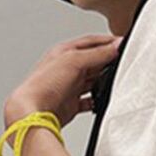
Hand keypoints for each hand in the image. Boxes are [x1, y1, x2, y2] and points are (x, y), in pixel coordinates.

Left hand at [3, 34, 120, 129]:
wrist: (32, 114)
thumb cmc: (42, 85)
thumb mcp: (73, 61)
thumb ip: (97, 54)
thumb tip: (115, 47)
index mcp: (62, 53)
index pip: (90, 42)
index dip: (108, 42)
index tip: (123, 44)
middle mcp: (64, 69)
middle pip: (93, 62)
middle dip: (108, 62)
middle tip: (123, 63)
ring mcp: (67, 87)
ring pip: (92, 81)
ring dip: (103, 81)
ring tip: (114, 81)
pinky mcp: (69, 105)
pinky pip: (88, 101)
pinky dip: (97, 100)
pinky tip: (102, 100)